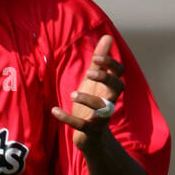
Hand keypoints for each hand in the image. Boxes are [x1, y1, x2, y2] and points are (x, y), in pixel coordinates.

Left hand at [51, 33, 124, 153]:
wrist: (92, 137)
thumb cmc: (93, 104)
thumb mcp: (94, 81)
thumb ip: (99, 61)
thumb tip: (108, 36)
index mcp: (110, 88)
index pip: (119, 72)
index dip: (111, 64)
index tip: (97, 58)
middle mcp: (109, 101)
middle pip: (118, 87)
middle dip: (105, 78)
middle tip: (89, 72)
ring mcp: (101, 117)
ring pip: (101, 108)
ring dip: (87, 99)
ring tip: (72, 94)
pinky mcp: (90, 131)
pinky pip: (81, 125)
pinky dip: (67, 118)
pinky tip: (54, 110)